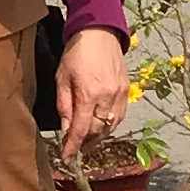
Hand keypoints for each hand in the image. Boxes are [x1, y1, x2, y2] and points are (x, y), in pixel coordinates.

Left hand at [56, 27, 131, 155]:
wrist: (100, 32)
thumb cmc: (76, 53)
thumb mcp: (62, 78)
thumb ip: (64, 105)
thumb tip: (66, 130)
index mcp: (88, 94)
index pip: (80, 129)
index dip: (73, 146)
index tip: (67, 158)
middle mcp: (107, 97)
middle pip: (97, 132)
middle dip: (84, 143)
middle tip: (74, 148)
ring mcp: (120, 94)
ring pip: (110, 127)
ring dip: (97, 137)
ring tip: (86, 141)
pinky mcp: (127, 90)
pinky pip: (119, 116)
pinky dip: (109, 126)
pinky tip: (100, 127)